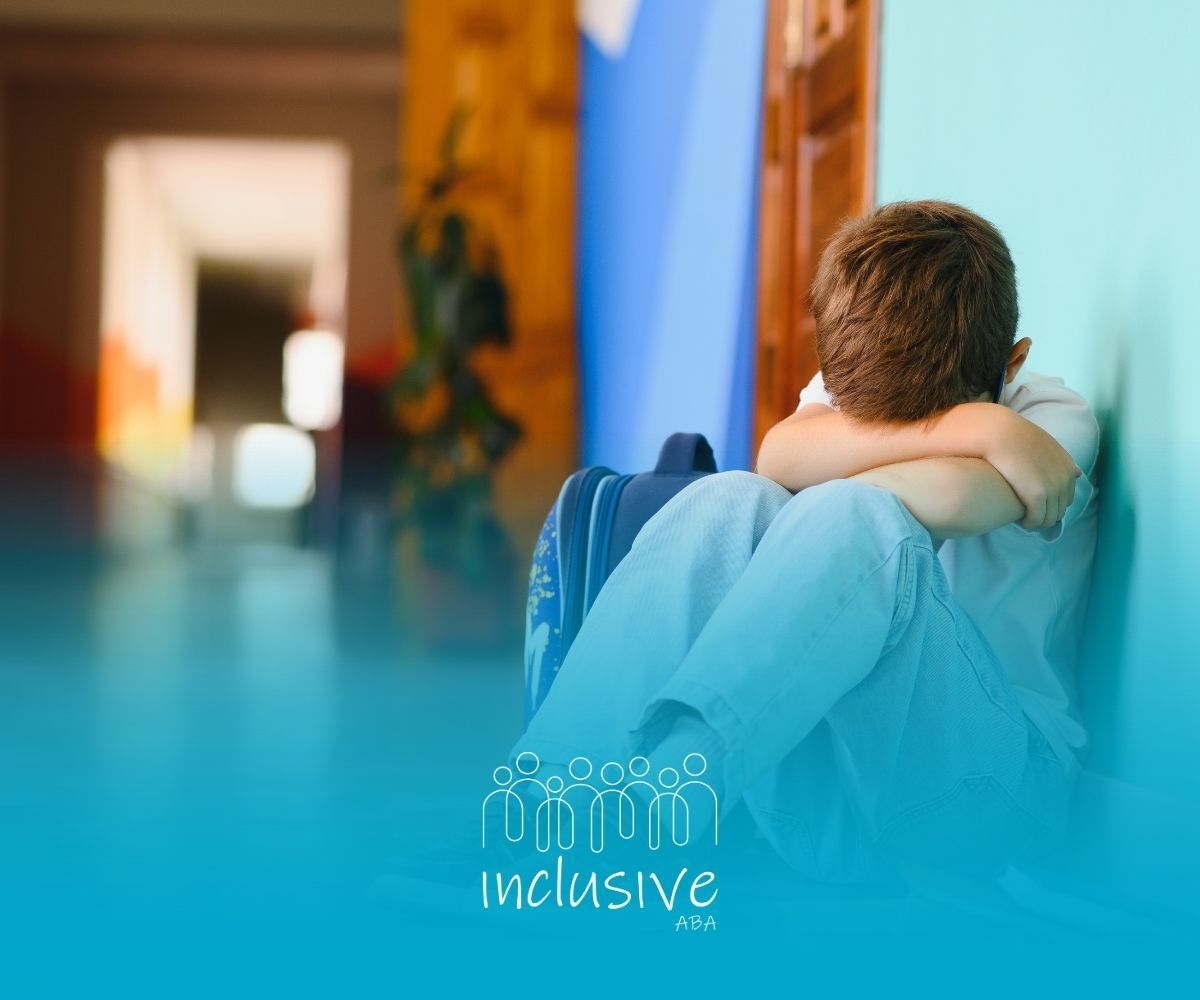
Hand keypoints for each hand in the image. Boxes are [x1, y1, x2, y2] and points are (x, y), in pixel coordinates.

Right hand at [983, 409, 1080, 529]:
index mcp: (1068, 468)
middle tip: (1028, 515)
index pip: (1067, 498)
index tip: (1036, 506)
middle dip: (1045, 515)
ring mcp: (1052, 488)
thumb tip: (1079, 472)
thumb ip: (1062, 462)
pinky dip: (1028, 523)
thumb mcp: (1047, 446)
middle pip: (1059, 510)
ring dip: (1037, 522)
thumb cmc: (1016, 439)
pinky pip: (1036, 520)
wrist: (1000, 434)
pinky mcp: (1037, 496)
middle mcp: (1065, 479)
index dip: (1051, 505)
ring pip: (1049, 518)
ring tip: (1023, 519)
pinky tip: (1018, 520)